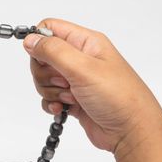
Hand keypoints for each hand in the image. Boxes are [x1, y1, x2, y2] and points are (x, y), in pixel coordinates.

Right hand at [23, 18, 161, 152]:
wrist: (132, 132)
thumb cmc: (118, 97)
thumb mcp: (83, 68)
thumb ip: (53, 51)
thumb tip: (30, 39)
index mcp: (86, 42)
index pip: (50, 28)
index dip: (39, 42)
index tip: (41, 59)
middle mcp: (80, 58)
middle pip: (42, 56)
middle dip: (45, 72)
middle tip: (64, 82)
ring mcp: (76, 79)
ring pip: (44, 78)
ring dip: (50, 90)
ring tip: (71, 97)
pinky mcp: (73, 99)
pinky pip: (49, 96)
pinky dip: (52, 103)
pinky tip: (65, 109)